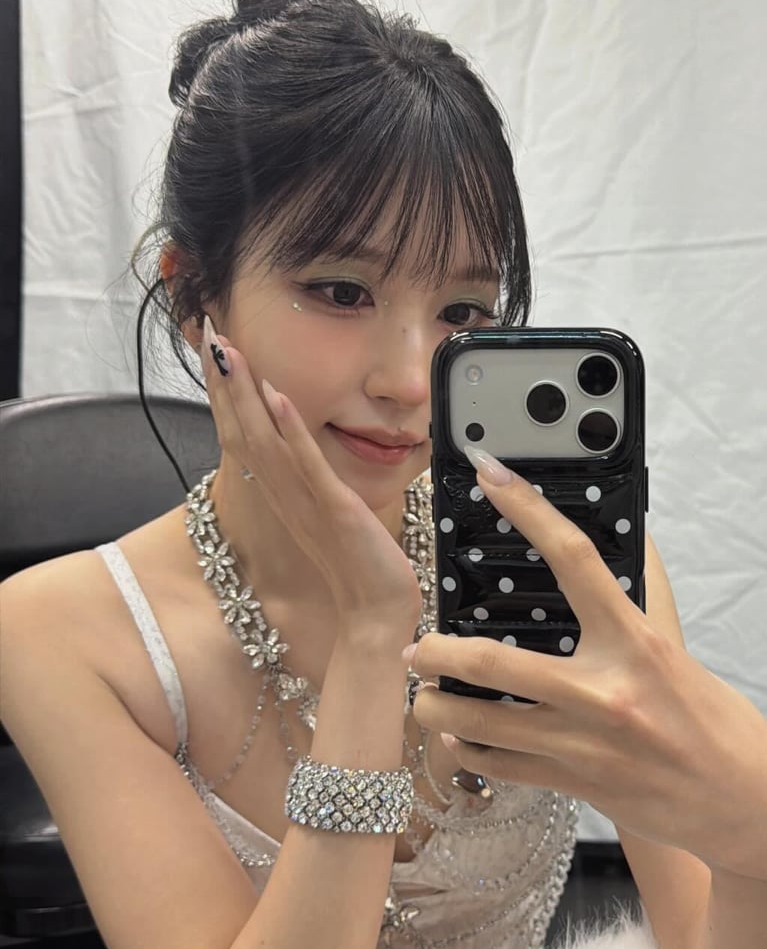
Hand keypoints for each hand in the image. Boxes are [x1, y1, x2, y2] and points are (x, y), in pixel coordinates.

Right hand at [198, 317, 422, 629]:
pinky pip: (307, 463)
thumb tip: (305, 457)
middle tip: (208, 334)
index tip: (215, 354)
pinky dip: (290, 429)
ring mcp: (306, 501)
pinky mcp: (334, 508)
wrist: (376, 615)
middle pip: (242, 430)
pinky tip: (277, 396)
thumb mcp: (331, 518)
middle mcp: (285, 496)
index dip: (227, 394)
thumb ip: (313, 487)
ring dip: (246, 394)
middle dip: (226, 381)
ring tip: (229, 352)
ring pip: (265, 440)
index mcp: (283, 496)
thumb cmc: (360, 569)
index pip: (244, 436)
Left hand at [408, 455, 766, 879]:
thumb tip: (625, 551)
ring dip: (437, 710)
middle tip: (418, 646)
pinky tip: (460, 741)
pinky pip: (500, 767)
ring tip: (425, 698)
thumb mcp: (680, 656)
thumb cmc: (721, 727)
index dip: (528, 509)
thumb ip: (642, 608)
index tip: (491, 476)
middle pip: (492, 660)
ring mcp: (585, 745)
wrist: (750, 808)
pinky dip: (469, 752)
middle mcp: (605, 692)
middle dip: (438, 651)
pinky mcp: (577, 786)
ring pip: (480, 724)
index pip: (575, 559)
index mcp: (636, 644)